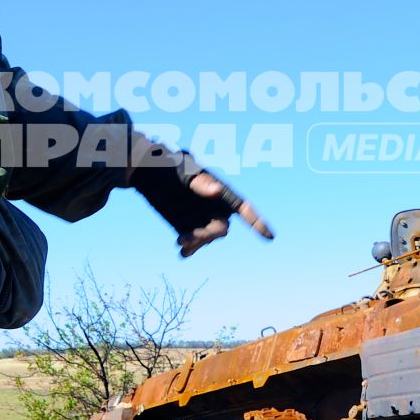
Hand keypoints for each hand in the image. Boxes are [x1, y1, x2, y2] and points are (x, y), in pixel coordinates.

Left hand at [129, 140, 273, 255]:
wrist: (148, 174)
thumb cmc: (171, 166)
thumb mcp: (185, 172)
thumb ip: (201, 183)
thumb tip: (217, 190)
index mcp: (221, 193)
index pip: (244, 210)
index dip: (258, 223)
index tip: (270, 237)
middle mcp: (215, 208)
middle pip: (220, 229)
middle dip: (208, 236)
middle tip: (188, 238)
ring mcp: (201, 219)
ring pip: (206, 238)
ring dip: (196, 243)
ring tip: (180, 242)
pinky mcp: (187, 226)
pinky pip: (192, 242)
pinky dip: (189, 248)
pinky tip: (181, 253)